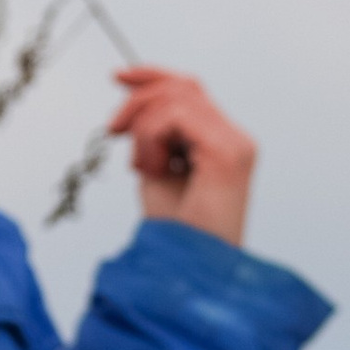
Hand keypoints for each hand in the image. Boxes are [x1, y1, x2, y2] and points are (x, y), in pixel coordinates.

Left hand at [107, 67, 254, 246]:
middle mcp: (236, 139)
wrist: (186, 273)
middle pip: (183, 86)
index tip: (118, 77)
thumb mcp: (157, 171)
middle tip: (113, 130)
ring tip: (144, 168)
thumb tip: (136, 102)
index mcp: (224, 142)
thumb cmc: (174, 234)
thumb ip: (155, 135)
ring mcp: (235, 145)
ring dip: (144, 129)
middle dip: (138, 100)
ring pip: (176, 99)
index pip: (191, 90)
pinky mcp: (226, 154)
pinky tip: (153, 168)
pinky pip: (176, 117)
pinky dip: (151, 138)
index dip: (153, 76)